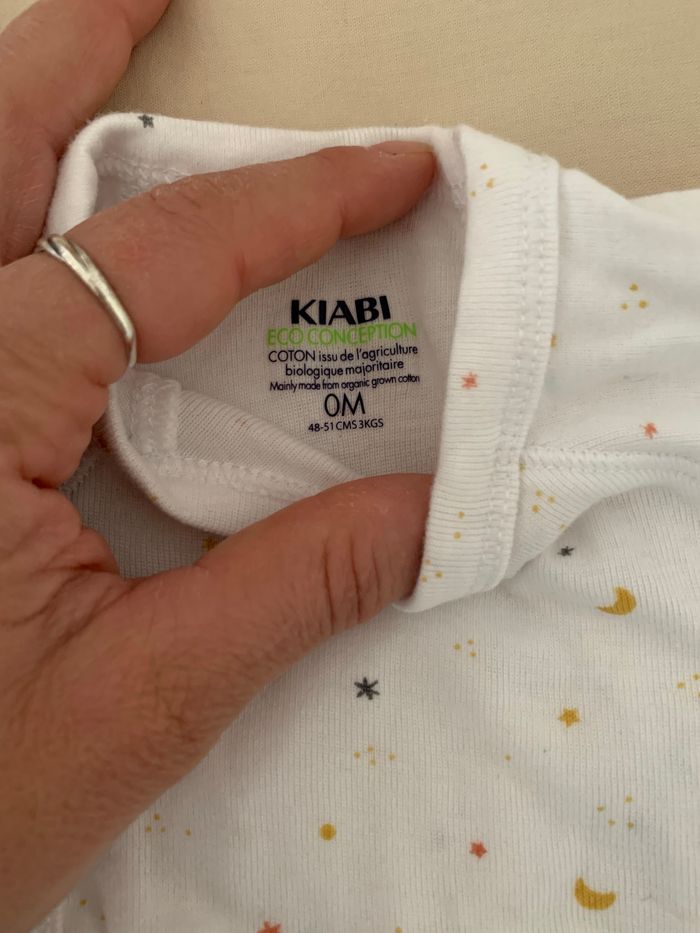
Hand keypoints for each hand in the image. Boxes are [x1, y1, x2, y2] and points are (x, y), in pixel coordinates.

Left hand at [0, 1, 434, 928]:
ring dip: (25, 121)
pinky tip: (55, 241)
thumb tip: (431, 510)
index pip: (160, 260)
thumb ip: (296, 587)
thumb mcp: (148, 698)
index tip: (390, 170)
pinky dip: (10, 233)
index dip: (295, 206)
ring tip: (98, 62)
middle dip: (79, 48)